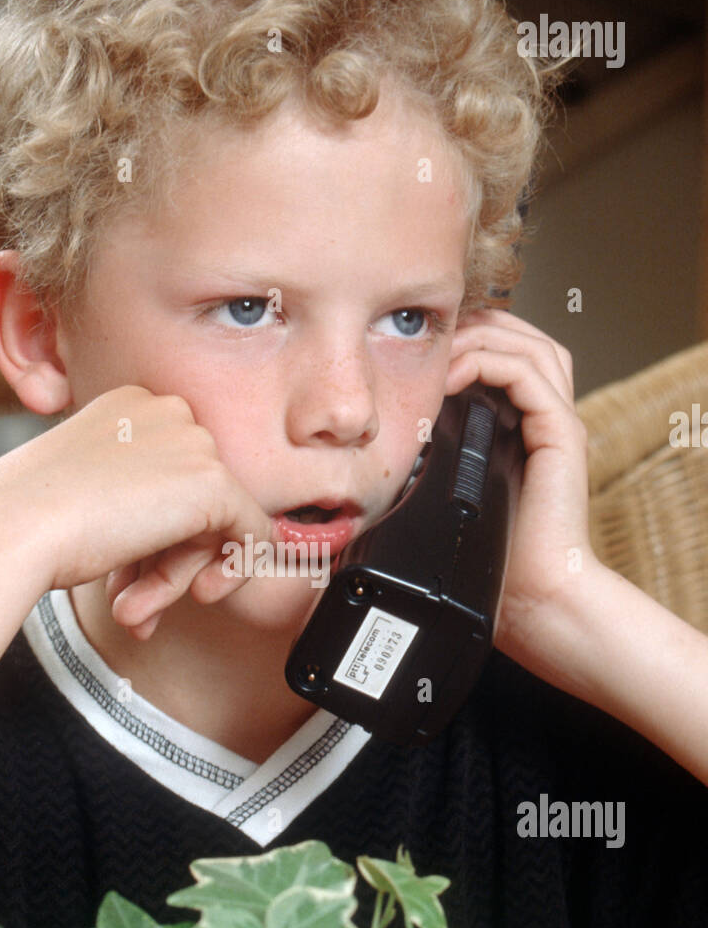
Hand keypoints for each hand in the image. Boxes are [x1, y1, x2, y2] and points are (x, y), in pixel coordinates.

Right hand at [1, 384, 274, 639]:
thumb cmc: (31, 522)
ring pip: (217, 522)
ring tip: (135, 614)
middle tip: (132, 608)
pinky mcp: (212, 481)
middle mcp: (166, 410)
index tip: (124, 578)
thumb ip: (139, 508)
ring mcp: (191, 442)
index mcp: (130, 405)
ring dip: (177, 576)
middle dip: (167, 560)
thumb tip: (189, 544)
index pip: (168, 476)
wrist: (11, 528)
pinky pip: (252, 531)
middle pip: (194, 499)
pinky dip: (235, 570)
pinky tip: (203, 595)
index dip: (152, 536)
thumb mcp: (91, 500)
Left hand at [446, 308, 597, 670]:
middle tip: (426, 337)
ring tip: (437, 354)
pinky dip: (488, 362)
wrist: (536, 601)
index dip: (462, 341)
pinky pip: (529, 373)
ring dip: (479, 338)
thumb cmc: (490, 565)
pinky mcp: (562, 435)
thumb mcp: (443, 503)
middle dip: (472, 326)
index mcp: (521, 429)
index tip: (413, 352)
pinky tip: (451, 379)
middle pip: (521, 338)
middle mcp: (544, 420)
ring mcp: (557, 424)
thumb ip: (425, 468)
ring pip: (529, 345)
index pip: (502, 355)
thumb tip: (365, 455)